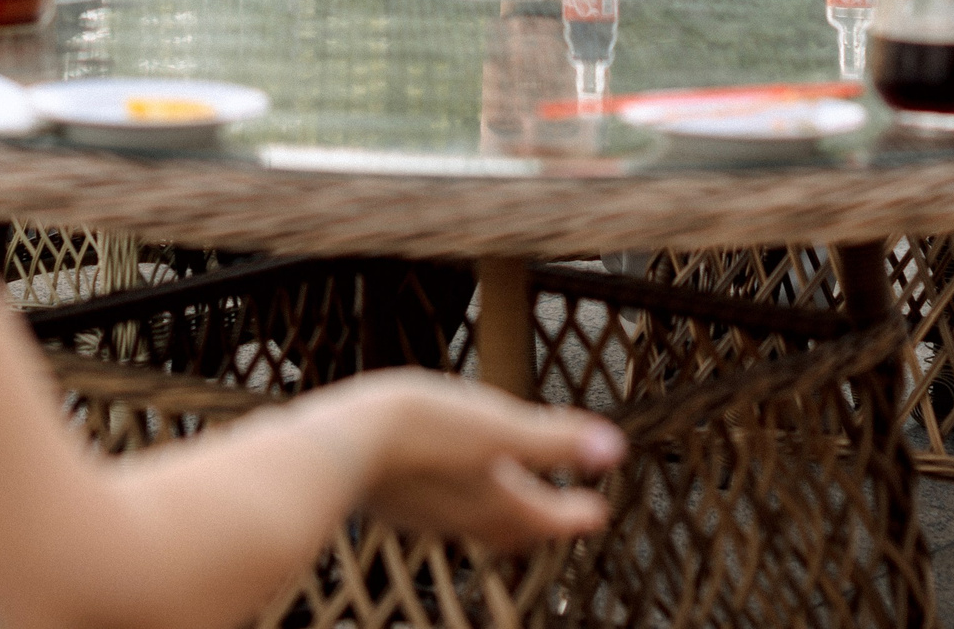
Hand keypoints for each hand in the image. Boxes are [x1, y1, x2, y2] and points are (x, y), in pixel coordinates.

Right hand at [311, 371, 623, 549]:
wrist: (338, 447)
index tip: (599, 512)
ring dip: (501, 508)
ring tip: (510, 490)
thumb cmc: (421, 433)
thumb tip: (615, 449)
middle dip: (539, 519)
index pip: (546, 516)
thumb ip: (556, 439)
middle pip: (511, 526)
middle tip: (561, 512)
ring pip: (474, 517)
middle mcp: (461, 515)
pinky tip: (447, 473)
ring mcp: (424, 509)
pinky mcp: (393, 496)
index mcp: (494, 501)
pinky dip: (461, 493)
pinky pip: (440, 503)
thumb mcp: (499, 427)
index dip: (575, 514)